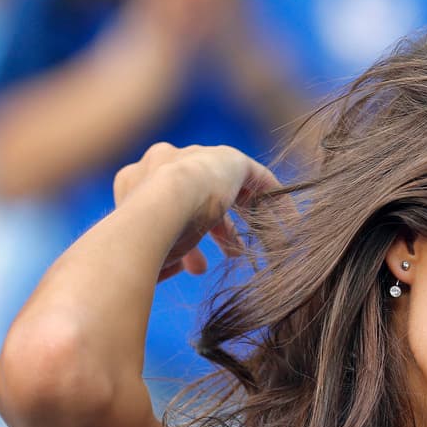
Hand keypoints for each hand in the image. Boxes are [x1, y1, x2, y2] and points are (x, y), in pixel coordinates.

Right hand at [112, 142, 279, 281]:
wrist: (158, 206)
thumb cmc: (143, 239)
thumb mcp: (148, 250)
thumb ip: (160, 258)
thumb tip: (167, 270)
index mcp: (136, 179)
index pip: (169, 206)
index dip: (187, 238)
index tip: (197, 266)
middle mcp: (164, 161)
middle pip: (199, 196)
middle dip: (216, 231)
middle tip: (231, 256)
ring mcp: (197, 156)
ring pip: (228, 189)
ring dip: (243, 221)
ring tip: (256, 252)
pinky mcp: (229, 158)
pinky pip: (257, 179)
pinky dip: (273, 201)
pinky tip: (290, 224)